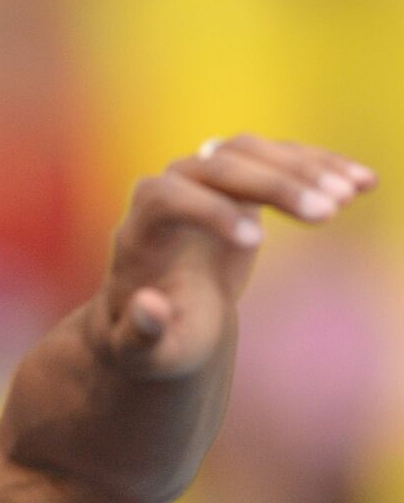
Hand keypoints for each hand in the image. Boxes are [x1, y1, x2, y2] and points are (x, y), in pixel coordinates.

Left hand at [93, 134, 376, 378]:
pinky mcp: (240, 182)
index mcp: (140, 230)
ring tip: (348, 197)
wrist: (170, 320)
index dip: (208, 211)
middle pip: (215, 165)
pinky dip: (321, 167)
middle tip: (326, 214)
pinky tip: (363, 183)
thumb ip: (138, 337)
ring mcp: (203, 181)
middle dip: (270, 185)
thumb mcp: (143, 351)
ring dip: (302, 168)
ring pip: (251, 151)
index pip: (166, 196)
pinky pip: (279, 159)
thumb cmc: (157, 339)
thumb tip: (148, 308)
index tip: (255, 242)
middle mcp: (168, 192)